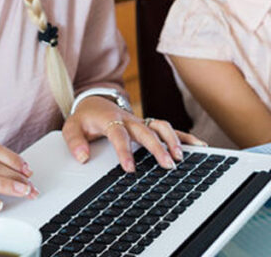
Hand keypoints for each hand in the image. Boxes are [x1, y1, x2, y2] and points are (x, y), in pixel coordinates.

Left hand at [63, 94, 206, 171]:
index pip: (119, 134)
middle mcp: (130, 119)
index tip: (129, 168)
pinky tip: (199, 146)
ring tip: (180, 158)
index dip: (124, 151)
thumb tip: (83, 157)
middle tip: (166, 164)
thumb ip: (75, 142)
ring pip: (161, 127)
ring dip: (173, 140)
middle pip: (146, 131)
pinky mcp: (150, 125)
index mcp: (110, 119)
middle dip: (157, 147)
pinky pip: (170, 129)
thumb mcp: (71, 127)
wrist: (95, 102)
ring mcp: (142, 121)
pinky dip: (184, 137)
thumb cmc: (85, 118)